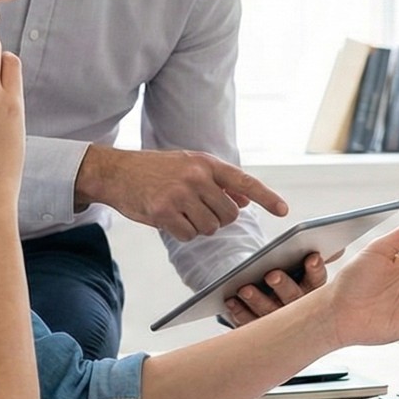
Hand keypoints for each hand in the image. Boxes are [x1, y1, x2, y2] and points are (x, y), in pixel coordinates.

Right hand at [76, 146, 287, 240]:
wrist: (115, 172)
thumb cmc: (155, 170)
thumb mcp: (189, 165)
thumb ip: (218, 181)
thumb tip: (244, 199)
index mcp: (205, 163)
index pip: (244, 180)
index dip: (266, 197)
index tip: (283, 210)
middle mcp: (196, 177)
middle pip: (228, 214)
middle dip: (217, 219)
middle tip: (198, 210)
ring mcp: (180, 194)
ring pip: (209, 228)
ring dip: (198, 227)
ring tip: (179, 211)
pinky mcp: (164, 212)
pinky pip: (189, 235)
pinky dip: (182, 232)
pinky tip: (168, 218)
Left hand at [223, 252, 329, 326]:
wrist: (272, 301)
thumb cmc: (290, 277)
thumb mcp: (304, 265)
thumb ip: (316, 256)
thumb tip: (339, 245)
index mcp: (315, 289)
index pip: (319, 279)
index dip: (315, 268)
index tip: (312, 256)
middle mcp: (300, 308)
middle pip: (294, 298)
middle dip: (283, 286)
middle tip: (272, 275)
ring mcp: (280, 321)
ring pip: (270, 313)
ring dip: (258, 301)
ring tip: (245, 288)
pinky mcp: (260, 329)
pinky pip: (250, 323)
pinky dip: (240, 312)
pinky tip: (231, 301)